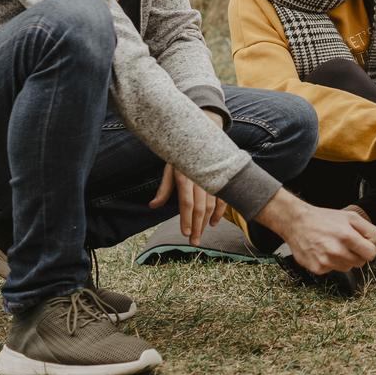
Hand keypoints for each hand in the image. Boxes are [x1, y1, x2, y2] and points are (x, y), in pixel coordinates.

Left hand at [147, 108, 227, 244]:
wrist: (203, 132)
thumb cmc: (182, 154)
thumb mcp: (170, 168)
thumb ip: (163, 189)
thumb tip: (152, 206)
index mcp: (186, 176)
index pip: (186, 202)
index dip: (185, 218)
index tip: (184, 233)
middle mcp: (200, 179)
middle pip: (200, 208)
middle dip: (196, 227)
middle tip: (193, 242)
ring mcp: (212, 179)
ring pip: (211, 205)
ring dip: (206, 222)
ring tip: (200, 235)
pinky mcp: (221, 179)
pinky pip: (223, 198)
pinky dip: (220, 212)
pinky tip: (214, 223)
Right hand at [255, 189, 375, 273]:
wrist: (296, 223)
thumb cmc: (324, 219)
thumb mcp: (350, 217)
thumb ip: (369, 231)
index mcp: (347, 236)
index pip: (370, 254)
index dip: (370, 250)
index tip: (366, 247)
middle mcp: (336, 251)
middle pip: (360, 263)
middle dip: (357, 254)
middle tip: (347, 243)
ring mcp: (326, 261)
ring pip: (347, 268)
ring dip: (344, 259)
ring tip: (333, 245)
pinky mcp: (317, 268)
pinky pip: (333, 270)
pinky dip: (331, 263)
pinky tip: (323, 251)